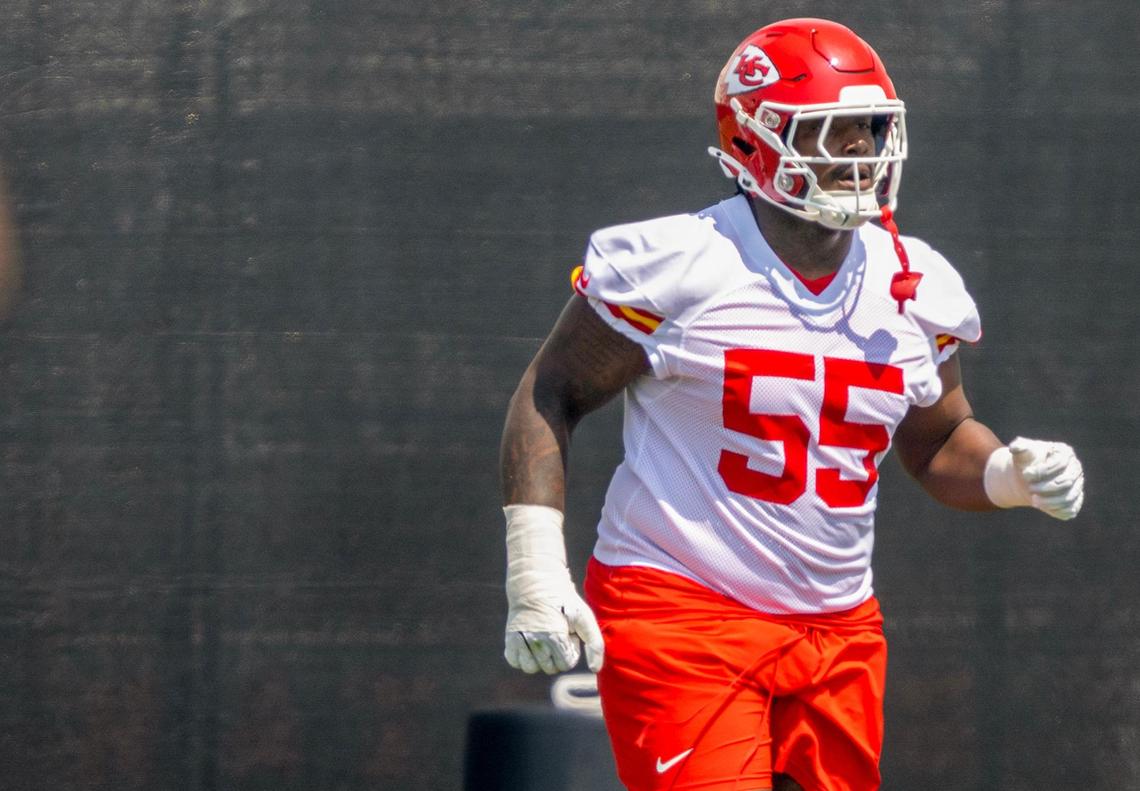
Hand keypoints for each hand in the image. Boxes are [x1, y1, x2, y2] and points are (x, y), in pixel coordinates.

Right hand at [504, 505, 603, 673]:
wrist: (536, 581)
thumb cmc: (564, 600)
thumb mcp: (585, 616)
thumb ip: (595, 644)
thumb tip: (595, 669)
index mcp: (555, 636)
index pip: (566, 664)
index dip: (571, 650)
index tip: (569, 634)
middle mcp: (535, 640)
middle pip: (550, 668)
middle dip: (557, 655)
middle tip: (557, 633)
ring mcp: (519, 640)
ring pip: (531, 668)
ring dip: (540, 659)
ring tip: (544, 640)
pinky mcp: (509, 638)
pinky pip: (515, 662)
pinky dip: (523, 657)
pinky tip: (531, 643)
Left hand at [984, 437, 1084, 519]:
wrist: (1027, 477)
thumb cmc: (1026, 461)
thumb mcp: (1022, 452)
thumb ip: (1019, 447)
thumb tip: (1014, 447)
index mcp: (1065, 453)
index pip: (1060, 463)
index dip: (1042, 471)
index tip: (1025, 474)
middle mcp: (1075, 469)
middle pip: (1066, 481)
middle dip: (1045, 487)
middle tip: (1029, 488)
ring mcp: (1077, 485)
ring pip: (1069, 497)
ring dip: (1050, 501)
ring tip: (1034, 500)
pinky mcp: (1074, 501)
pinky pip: (1070, 510)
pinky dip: (1056, 510)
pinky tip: (1042, 506)